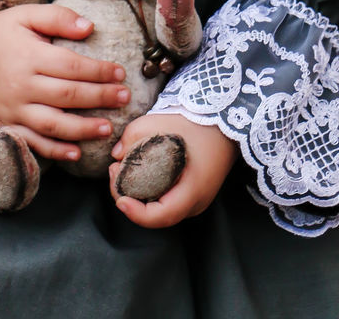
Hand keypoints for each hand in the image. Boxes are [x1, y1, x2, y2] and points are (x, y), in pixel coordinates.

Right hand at [0, 0, 128, 162]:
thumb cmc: (5, 29)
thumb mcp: (29, 14)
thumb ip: (59, 18)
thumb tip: (89, 27)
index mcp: (28, 55)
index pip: (71, 66)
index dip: (98, 71)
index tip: (120, 72)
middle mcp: (20, 84)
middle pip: (66, 95)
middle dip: (99, 98)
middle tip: (125, 98)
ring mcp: (12, 107)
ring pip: (52, 124)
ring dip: (82, 129)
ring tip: (107, 129)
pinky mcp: (6, 122)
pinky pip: (32, 141)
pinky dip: (53, 150)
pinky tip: (75, 152)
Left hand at [108, 112, 237, 227]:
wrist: (225, 122)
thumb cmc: (195, 123)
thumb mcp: (158, 121)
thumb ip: (132, 136)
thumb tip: (116, 155)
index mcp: (193, 189)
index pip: (162, 216)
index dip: (137, 214)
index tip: (120, 199)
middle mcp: (196, 202)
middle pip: (159, 217)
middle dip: (130, 202)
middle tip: (113, 175)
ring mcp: (197, 201)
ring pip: (163, 212)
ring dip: (139, 198)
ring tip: (120, 173)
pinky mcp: (194, 195)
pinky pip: (169, 202)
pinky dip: (150, 195)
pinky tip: (137, 176)